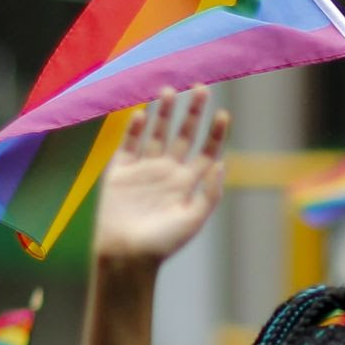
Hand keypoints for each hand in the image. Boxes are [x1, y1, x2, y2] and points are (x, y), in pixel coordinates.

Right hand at [93, 86, 229, 264]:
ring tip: (170, 90)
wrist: (126, 255)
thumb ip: (209, 193)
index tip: (224, 115)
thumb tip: (221, 163)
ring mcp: (144, 170)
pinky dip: (134, 129)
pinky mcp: (119, 172)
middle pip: (183, 135)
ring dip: (163, 113)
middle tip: (202, 89)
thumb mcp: (193, 219)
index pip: (206, 151)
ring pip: (156, 134)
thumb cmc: (163, 243)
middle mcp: (168, 172)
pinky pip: (128, 145)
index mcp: (188, 183)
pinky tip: (142, 114)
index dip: (215, 133)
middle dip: (192, 113)